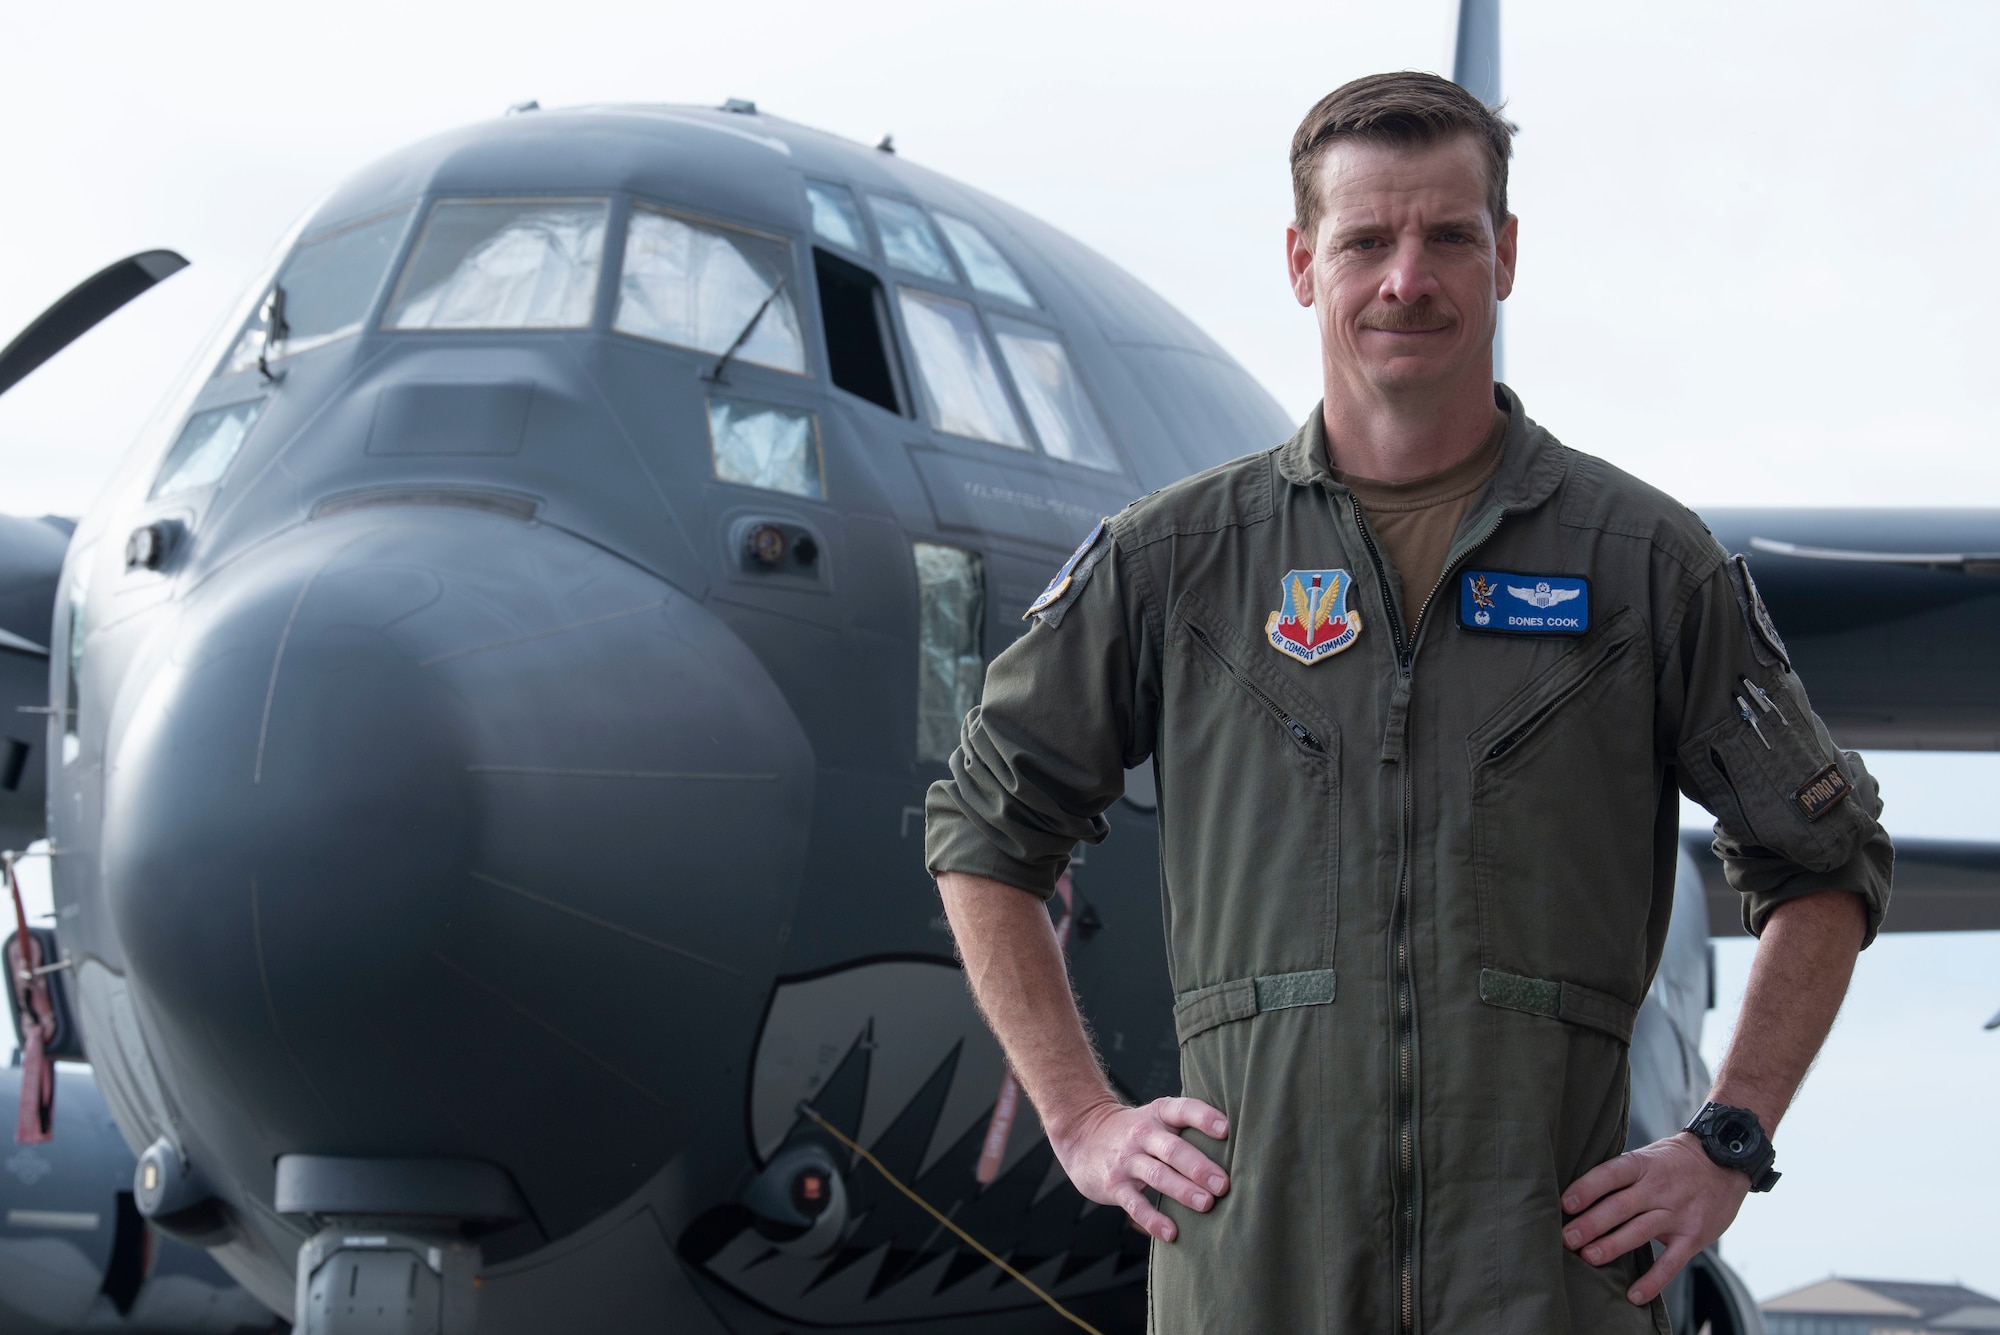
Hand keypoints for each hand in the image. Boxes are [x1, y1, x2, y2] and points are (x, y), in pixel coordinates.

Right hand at [1046, 1096, 1229, 1241]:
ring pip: (1157, 1175)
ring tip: (1206, 1205)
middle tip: (1223, 1184)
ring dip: (1183, 1190)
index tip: (1226, 1130)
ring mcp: (1127, 1160)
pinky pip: (1135, 1204)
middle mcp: (1142, 1134)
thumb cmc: (1135, 1132)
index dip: (1203, 1117)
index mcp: (1158, 1114)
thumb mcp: (1157, 1118)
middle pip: (1173, 1149)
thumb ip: (1188, 1128)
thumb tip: (1239, 1148)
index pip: (1182, 1110)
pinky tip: (1171, 1232)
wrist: (1082, 1135)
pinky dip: (1153, 1219)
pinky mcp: (1114, 1184)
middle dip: (1199, 1167)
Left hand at [1561, 1132, 1750, 1304]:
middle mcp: (1658, 1188)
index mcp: (1642, 1165)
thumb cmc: (1676, 1161)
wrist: (1725, 1161)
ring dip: (1612, 1246)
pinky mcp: (1693, 1236)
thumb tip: (1580, 1193)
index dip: (1586, 1189)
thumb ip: (1621, 1175)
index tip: (1565, 1204)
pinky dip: (1653, 1280)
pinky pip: (1671, 1262)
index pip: (1610, 1175)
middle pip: (1620, 1207)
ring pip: (1640, 1232)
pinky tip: (1634, 1294)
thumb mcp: (1648, 1156)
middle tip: (1567, 1239)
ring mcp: (1676, 1213)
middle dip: (1590, 1223)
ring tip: (1589, 1257)